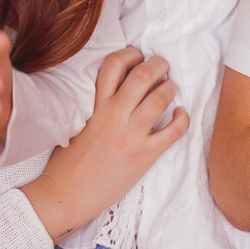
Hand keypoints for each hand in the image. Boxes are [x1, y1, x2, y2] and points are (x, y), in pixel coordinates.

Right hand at [21, 48, 188, 241]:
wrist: (67, 195)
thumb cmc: (69, 161)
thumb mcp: (78, 123)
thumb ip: (97, 104)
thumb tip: (119, 88)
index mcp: (96, 106)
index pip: (114, 65)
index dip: (130, 53)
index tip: (138, 56)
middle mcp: (115, 115)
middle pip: (143, 76)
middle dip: (158, 64)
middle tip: (163, 66)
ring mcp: (131, 135)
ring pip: (160, 99)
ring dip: (170, 88)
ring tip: (171, 88)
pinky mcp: (144, 155)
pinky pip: (172, 132)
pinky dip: (182, 119)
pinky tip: (181, 114)